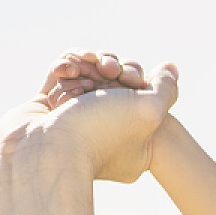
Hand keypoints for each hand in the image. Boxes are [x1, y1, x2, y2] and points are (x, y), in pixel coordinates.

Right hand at [0, 51, 178, 183]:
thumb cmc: (99, 132)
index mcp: (132, 141)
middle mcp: (103, 131)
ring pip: (86, 75)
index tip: (130, 79)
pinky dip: (64, 67)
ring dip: (86, 64)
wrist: (44, 151)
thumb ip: (166, 88)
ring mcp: (74, 119)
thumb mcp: (149, 110)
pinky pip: (60, 76)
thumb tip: (171, 69)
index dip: (135, 76)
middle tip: (106, 69)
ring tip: (80, 69)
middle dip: (110, 66)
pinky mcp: (48, 108)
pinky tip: (66, 69)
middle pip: (113, 81)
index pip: (140, 96)